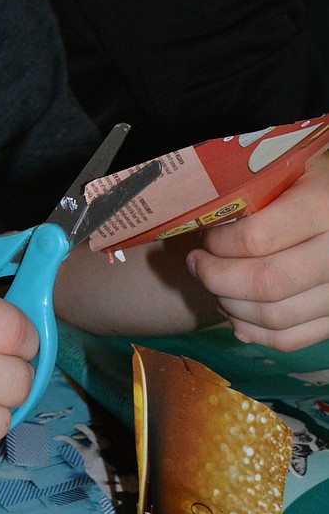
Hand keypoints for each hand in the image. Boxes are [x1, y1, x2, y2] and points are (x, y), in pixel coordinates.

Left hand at [186, 157, 328, 350]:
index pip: (258, 239)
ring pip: (275, 318)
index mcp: (324, 208)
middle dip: (217, 277)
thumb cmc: (318, 186)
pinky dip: (253, 332)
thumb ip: (257, 193)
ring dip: (230, 306)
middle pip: (265, 284)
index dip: (219, 243)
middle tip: (197, 263)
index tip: (204, 237)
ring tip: (213, 285)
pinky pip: (290, 340)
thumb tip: (204, 221)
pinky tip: (234, 313)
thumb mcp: (294, 174)